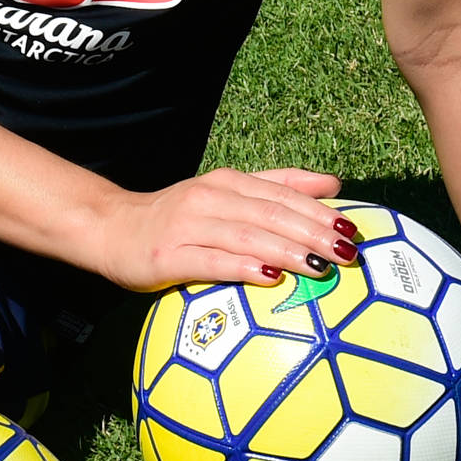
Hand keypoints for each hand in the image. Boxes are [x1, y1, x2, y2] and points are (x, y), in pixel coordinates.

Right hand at [94, 166, 348, 293]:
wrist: (109, 229)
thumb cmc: (175, 218)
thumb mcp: (224, 194)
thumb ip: (277, 186)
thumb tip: (333, 184)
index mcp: (226, 183)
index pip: (282, 195)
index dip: (319, 212)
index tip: (352, 230)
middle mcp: (208, 199)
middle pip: (270, 214)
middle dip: (312, 233)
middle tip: (346, 254)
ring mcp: (187, 226)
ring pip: (246, 236)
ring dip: (286, 251)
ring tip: (320, 267)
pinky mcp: (167, 256)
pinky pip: (210, 262)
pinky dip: (242, 267)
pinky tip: (269, 277)